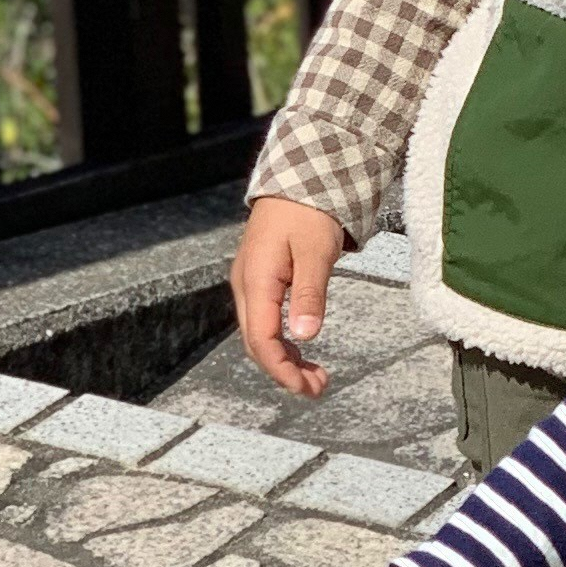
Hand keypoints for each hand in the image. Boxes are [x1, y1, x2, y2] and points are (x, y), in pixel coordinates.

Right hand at [231, 196, 345, 397]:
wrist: (298, 178)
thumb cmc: (308, 210)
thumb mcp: (316, 251)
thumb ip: (309, 293)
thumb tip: (305, 335)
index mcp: (256, 281)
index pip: (262, 340)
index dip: (281, 370)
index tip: (305, 388)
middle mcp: (247, 286)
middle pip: (258, 343)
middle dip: (285, 371)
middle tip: (318, 388)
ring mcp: (251, 283)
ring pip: (261, 334)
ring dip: (285, 359)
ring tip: (315, 377)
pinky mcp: (262, 280)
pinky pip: (266, 320)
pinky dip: (283, 341)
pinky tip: (301, 350)